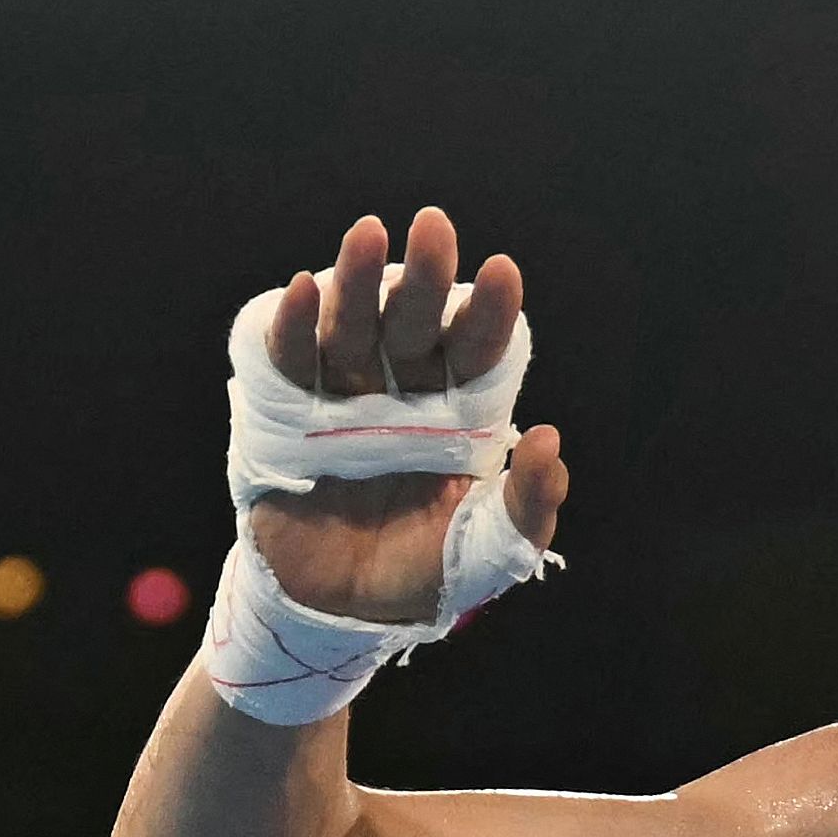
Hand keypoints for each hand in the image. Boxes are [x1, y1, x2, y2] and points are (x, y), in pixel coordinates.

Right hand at [248, 207, 570, 622]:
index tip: (502, 270)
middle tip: (434, 224)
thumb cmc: (425, 574)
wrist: (340, 612)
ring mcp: (345, 400)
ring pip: (353, 328)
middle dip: (425, 276)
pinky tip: (302, 288)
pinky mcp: (288, 415)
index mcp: (460, 416)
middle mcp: (405, 395)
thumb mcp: (489, 553)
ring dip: (358, 280)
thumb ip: (526, 504)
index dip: (488, 313)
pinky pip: (291, 362)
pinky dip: (294, 326)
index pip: (478, 353)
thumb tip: (550, 440)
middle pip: (414, 324)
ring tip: (367, 233)